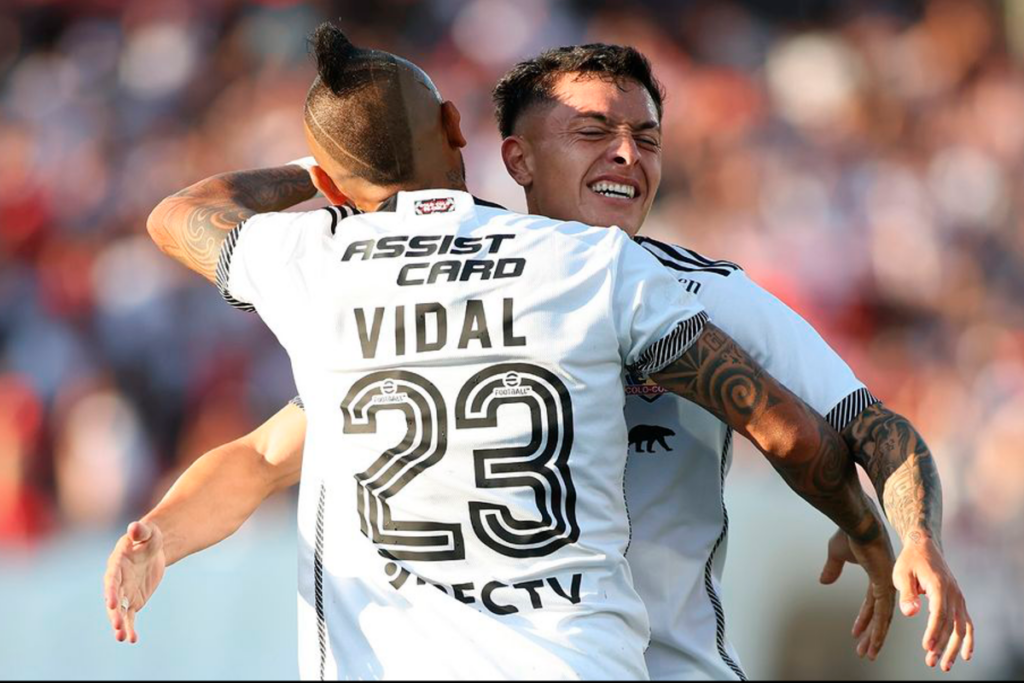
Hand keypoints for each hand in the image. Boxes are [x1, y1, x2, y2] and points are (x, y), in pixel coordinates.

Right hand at [103, 520, 165, 643]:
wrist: (153, 548)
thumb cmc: (148, 537)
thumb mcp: (148, 532)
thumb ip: (141, 531)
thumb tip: (134, 526)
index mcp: (117, 564)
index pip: (112, 579)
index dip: (111, 591)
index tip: (112, 603)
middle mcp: (117, 581)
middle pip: (114, 599)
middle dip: (115, 613)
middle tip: (117, 626)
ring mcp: (124, 592)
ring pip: (120, 612)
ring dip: (120, 624)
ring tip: (123, 638)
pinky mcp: (133, 600)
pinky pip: (130, 616)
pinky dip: (130, 627)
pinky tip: (132, 639)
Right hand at [820, 528, 895, 660]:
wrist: (857, 522)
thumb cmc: (849, 533)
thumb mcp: (836, 554)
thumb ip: (832, 568)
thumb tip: (824, 581)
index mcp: (876, 575)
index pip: (870, 603)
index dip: (863, 619)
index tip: (856, 633)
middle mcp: (885, 582)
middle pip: (879, 614)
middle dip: (870, 634)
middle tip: (864, 651)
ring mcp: (887, 584)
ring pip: (883, 618)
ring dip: (875, 637)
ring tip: (868, 654)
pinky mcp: (885, 585)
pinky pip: (883, 612)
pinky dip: (878, 628)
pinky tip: (875, 641)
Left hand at [894, 531, 973, 671]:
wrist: (924, 546)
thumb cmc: (909, 561)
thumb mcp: (901, 574)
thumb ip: (906, 594)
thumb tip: (910, 613)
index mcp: (939, 586)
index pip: (938, 614)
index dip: (933, 632)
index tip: (927, 647)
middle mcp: (953, 593)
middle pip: (952, 625)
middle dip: (942, 646)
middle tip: (932, 662)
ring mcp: (958, 598)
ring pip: (961, 628)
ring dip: (953, 647)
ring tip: (943, 665)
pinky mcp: (958, 601)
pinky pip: (967, 623)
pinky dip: (968, 639)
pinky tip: (965, 655)